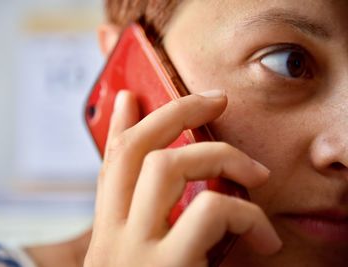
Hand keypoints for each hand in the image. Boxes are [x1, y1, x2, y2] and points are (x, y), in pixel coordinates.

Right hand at [84, 90, 281, 266]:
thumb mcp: (148, 264)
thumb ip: (160, 230)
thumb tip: (192, 202)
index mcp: (107, 238)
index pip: (108, 168)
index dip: (118, 126)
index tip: (130, 97)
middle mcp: (111, 242)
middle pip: (133, 151)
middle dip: (176, 112)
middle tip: (216, 99)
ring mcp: (134, 253)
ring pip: (167, 165)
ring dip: (221, 157)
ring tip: (257, 173)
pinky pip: (210, 209)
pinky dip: (246, 213)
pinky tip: (263, 236)